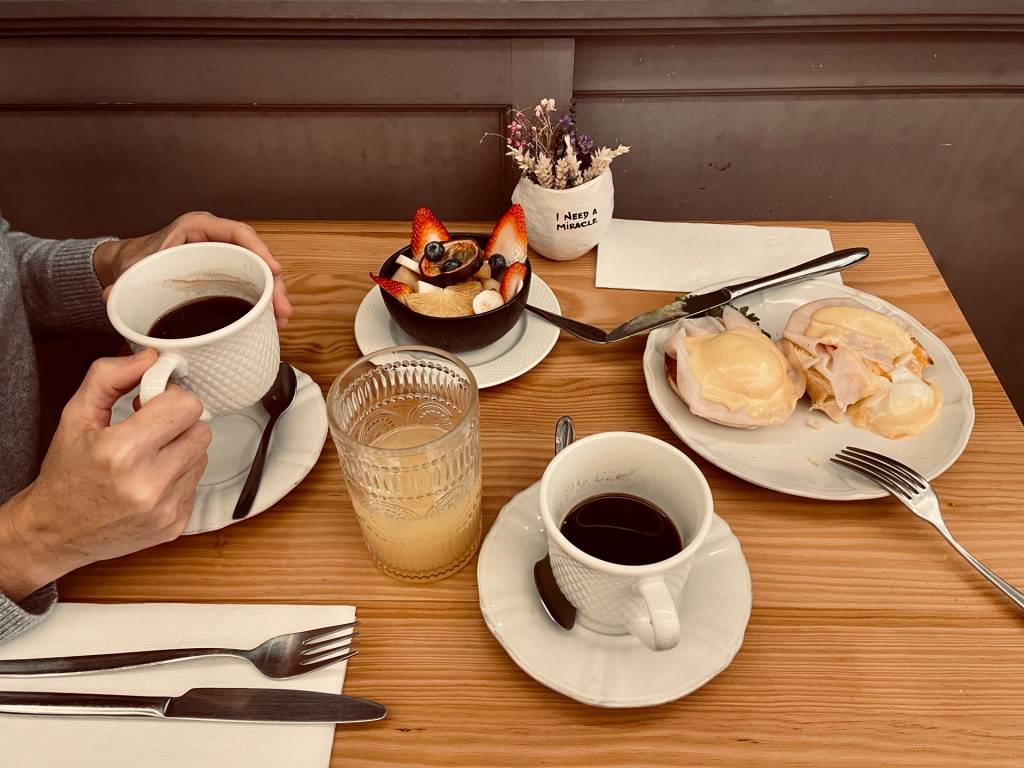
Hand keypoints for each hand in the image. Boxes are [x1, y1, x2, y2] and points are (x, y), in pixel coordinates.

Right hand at [0, 350, 210, 600]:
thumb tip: (152, 357)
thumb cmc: (66, 472)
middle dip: (178, 423)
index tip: (150, 403)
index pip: (186, 406)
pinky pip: (196, 483)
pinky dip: (178, 476)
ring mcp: (165, 508)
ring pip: (202, 455)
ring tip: (147, 457)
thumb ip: (110, 377)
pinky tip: (150, 481)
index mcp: (122, 453)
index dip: (170, 398)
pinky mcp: (176, 525)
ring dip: (180, 449)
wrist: (55, 532)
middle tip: (150, 428)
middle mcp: (148, 484)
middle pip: (201, 430)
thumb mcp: (76, 415)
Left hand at [93, 211, 291, 327]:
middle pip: (255, 257)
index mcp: (196, 229)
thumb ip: (122, 282)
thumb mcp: (131, 269)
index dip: (259, 250)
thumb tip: (113, 298)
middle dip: (273, 283)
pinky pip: (250, 285)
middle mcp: (215, 241)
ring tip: (281, 319)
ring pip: (257, 273)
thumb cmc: (134, 262)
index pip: (236, 233)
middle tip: (282, 308)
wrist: (129, 268)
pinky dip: (261, 302)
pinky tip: (269, 320)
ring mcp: (223, 259)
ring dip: (273, 296)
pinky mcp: (225, 277)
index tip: (274, 270)